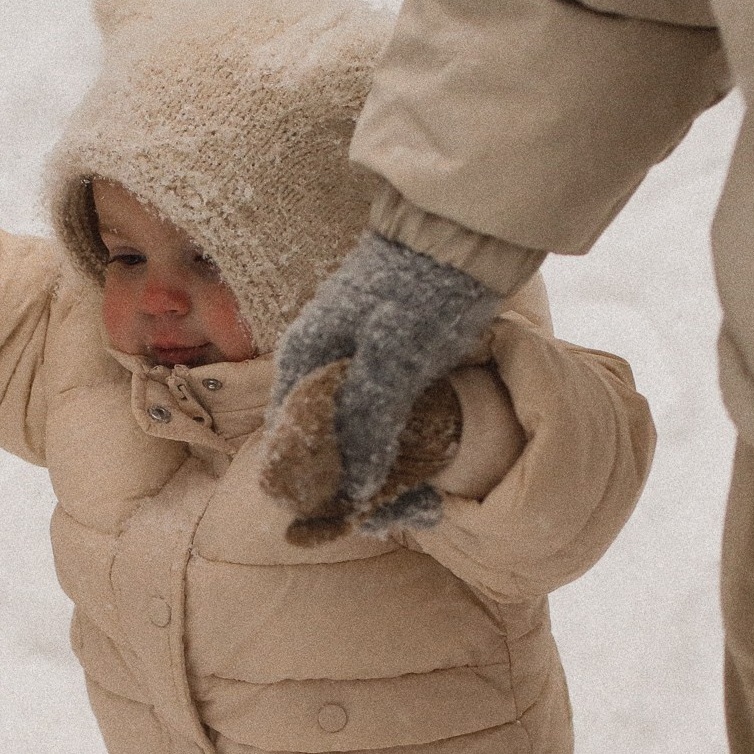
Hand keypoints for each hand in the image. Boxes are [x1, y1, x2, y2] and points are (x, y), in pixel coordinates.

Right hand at [267, 233, 502, 538]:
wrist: (467, 233)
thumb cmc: (423, 287)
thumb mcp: (393, 357)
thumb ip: (367, 422)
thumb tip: (352, 490)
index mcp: (304, 359)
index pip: (287, 439)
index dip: (309, 485)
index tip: (342, 520)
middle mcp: (321, 365)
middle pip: (321, 442)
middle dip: (350, 485)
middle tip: (392, 516)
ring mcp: (356, 363)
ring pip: (355, 434)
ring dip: (380, 472)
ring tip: (418, 504)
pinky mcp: (392, 363)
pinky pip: (385, 420)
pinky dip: (402, 448)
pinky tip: (430, 472)